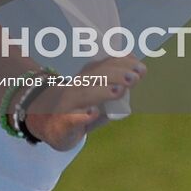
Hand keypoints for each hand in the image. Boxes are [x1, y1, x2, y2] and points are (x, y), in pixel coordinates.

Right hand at [24, 56, 143, 150]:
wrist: (49, 126)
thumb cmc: (80, 109)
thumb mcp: (97, 94)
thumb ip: (115, 84)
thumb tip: (137, 73)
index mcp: (87, 78)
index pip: (104, 65)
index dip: (121, 64)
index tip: (140, 67)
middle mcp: (76, 87)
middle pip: (95, 77)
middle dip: (116, 75)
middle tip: (135, 77)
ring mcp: (68, 105)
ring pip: (84, 94)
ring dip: (102, 91)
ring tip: (119, 90)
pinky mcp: (62, 124)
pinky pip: (71, 119)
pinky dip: (81, 116)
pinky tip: (92, 113)